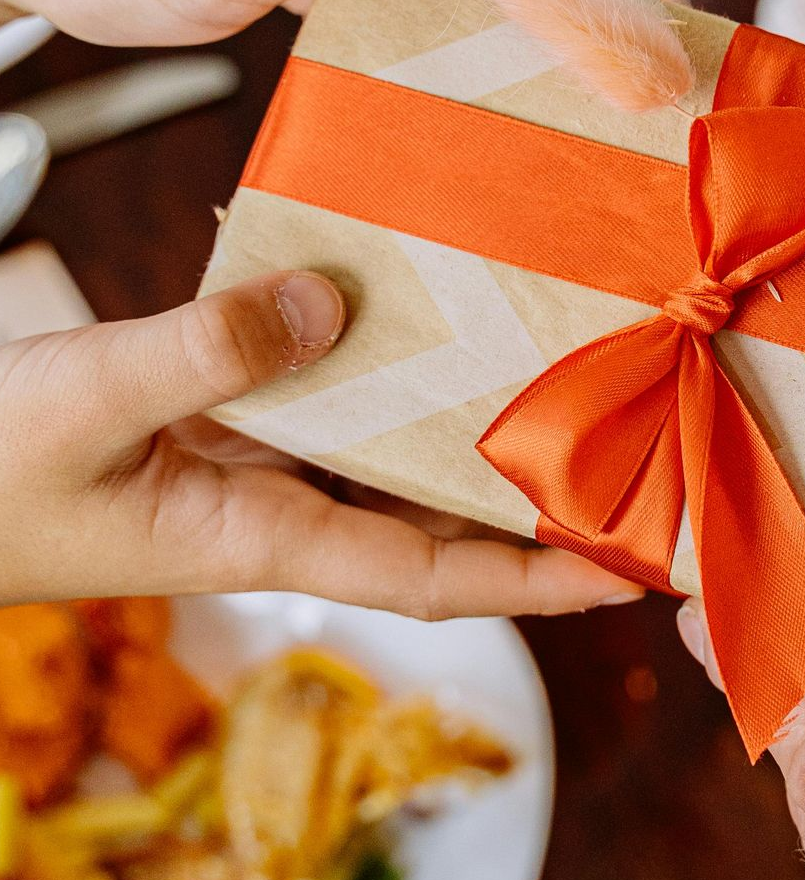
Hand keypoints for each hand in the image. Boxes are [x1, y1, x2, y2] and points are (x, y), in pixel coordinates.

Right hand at [0, 269, 636, 619]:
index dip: (542, 580)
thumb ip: (208, 351)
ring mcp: (234, 474)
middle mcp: (266, 514)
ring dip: (459, 426)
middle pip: (432, 521)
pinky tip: (399, 303)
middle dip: (531, 503)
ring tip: (558, 369)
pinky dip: (364, 364)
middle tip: (637, 454)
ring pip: (378, 454)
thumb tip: (334, 300)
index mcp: (258, 538)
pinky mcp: (199, 431)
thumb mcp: (91, 401)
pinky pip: (311, 403)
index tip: (637, 568)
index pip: (436, 578)